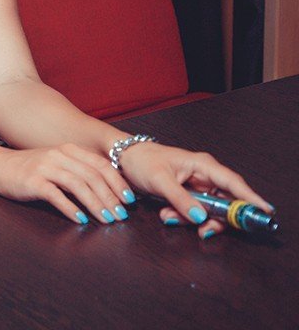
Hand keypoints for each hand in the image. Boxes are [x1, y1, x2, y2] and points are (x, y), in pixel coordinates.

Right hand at [0, 143, 134, 224]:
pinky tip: (81, 220)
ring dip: (96, 204)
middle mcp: (59, 155)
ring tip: (106, 220)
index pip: (101, 165)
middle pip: (92, 176)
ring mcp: (45, 167)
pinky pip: (57, 195)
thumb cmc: (28, 168)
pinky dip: (71, 209)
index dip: (118, 183)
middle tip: (121, 216)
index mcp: (68, 150)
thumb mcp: (55, 163)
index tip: (129, 200)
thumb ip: (77, 170)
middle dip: (110, 198)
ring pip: (78, 186)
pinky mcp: (33, 181)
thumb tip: (107, 189)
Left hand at [117, 141, 272, 238]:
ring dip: (193, 219)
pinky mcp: (189, 194)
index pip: (232, 182)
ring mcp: (198, 186)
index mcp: (202, 165)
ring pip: (209, 210)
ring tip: (169, 217)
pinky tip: (166, 214)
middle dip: (214, 219)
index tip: (264, 211)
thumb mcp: (160, 180)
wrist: (125, 159)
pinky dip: (183, 217)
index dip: (250, 197)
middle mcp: (205, 175)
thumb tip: (200, 216)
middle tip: (203, 231)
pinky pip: (195, 211)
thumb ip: (180, 198)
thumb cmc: (143, 161)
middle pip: (225, 202)